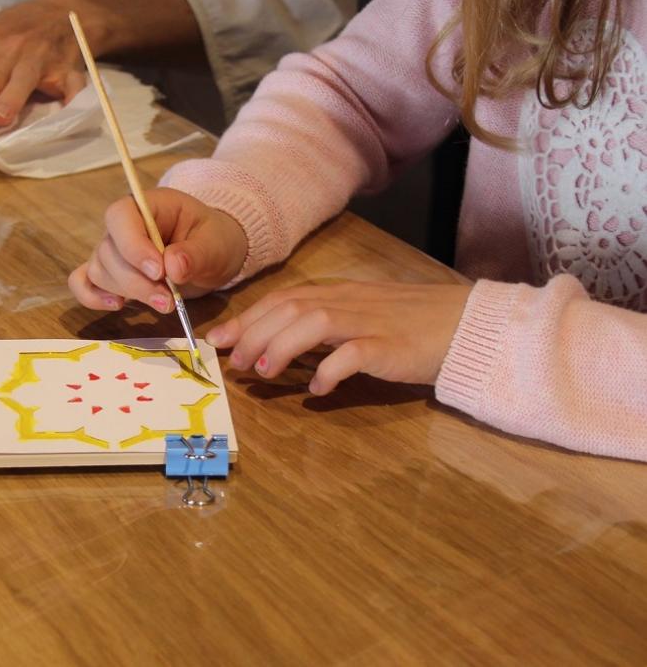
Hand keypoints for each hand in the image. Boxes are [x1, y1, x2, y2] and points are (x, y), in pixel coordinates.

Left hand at [0, 0, 88, 140]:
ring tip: (1, 121)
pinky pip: (71, 87)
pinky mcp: (67, 70)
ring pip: (24, 81)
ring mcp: (37, 60)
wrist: (60, 12)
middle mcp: (5, 51)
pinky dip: (72, 99)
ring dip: (13, 100)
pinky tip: (67, 113)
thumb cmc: (7, 33)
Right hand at [69, 188, 247, 312]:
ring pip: (100, 271)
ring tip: (165, 303)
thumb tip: (173, 267)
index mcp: (148, 206)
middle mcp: (124, 227)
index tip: (159, 272)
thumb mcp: (215, 243)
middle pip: (109, 251)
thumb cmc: (213, 240)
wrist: (213, 255)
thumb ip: (196, 253)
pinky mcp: (112, 274)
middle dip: (137, 282)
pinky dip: (93, 297)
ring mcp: (114, 251)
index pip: (120, 215)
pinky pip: (84, 283)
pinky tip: (118, 306)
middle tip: (170, 300)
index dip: (133, 245)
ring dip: (128, 292)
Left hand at [206, 281, 472, 392]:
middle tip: (231, 360)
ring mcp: (369, 322)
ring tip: (261, 370)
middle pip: (289, 307)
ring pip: (313, 322)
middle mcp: (348, 302)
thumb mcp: (358, 317)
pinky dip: (330, 370)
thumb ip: (321, 327)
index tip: (217, 339)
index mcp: (338, 293)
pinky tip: (317, 390)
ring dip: (281, 345)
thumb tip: (277, 347)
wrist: (465, 326)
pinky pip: (354, 354)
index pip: (282, 298)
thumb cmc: (409, 324)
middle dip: (253, 331)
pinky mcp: (390, 346)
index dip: (246, 317)